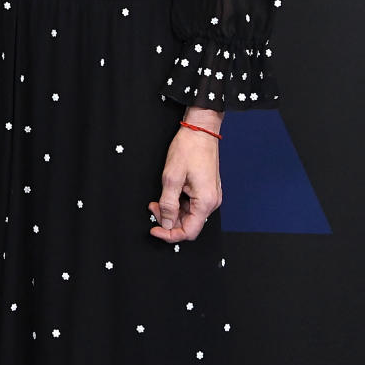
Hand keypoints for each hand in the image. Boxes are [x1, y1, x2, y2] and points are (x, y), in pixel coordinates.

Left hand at [148, 110, 222, 242]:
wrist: (200, 130)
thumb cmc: (189, 148)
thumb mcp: (171, 177)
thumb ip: (168, 204)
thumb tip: (165, 223)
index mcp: (205, 202)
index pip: (189, 231)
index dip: (170, 234)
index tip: (154, 229)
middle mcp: (212, 202)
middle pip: (189, 223)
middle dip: (168, 219)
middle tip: (153, 207)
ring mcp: (210, 195)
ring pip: (189, 214)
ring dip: (172, 210)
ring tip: (158, 198)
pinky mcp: (206, 189)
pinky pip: (192, 204)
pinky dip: (178, 202)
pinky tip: (169, 193)